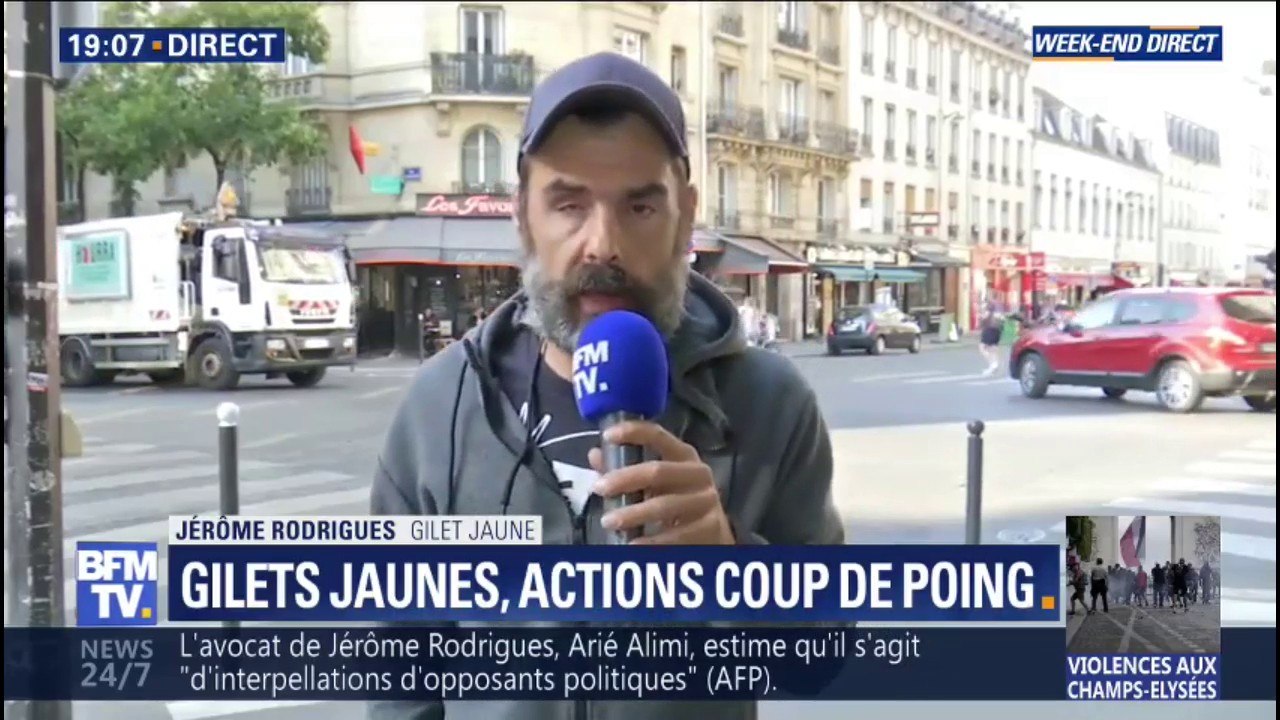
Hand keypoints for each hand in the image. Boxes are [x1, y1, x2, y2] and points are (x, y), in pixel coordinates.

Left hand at [588, 420, 733, 544]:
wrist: (713, 532)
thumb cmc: (677, 499)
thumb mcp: (654, 483)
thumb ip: (625, 468)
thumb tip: (595, 455)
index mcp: (683, 455)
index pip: (658, 436)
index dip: (633, 432)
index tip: (608, 435)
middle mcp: (698, 473)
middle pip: (659, 471)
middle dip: (625, 479)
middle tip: (599, 488)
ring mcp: (706, 500)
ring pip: (665, 505)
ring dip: (634, 514)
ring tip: (609, 521)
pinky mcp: (710, 526)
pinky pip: (676, 535)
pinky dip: (652, 541)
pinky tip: (632, 545)